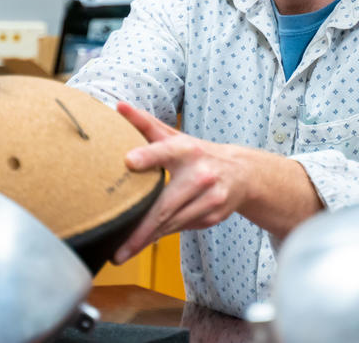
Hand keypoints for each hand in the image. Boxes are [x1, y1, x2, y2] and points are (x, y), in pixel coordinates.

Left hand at [113, 102, 252, 263]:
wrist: (241, 173)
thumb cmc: (197, 153)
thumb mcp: (175, 136)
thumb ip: (145, 124)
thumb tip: (118, 106)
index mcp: (186, 150)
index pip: (165, 150)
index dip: (147, 155)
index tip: (128, 161)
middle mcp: (201, 174)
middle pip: (166, 205)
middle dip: (140, 228)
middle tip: (116, 247)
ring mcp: (210, 198)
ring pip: (172, 223)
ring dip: (146, 239)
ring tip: (122, 252)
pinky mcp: (213, 216)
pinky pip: (180, 228)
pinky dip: (161, 235)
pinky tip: (144, 242)